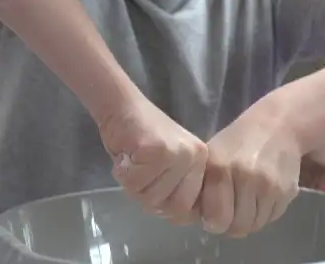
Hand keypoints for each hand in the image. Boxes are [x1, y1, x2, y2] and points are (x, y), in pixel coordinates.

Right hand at [97, 93, 207, 220]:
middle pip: (175, 208)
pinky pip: (134, 183)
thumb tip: (181, 217)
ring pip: (152, 198)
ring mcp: (177, 153)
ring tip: (132, 163)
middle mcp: (194, 157)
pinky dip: (122, 175)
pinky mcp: (157, 150)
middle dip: (150, 199)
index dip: (166, 207)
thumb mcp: (169, 165)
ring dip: (133, 186)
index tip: (152, 187)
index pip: (191, 209)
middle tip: (139, 177)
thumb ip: (178, 188)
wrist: (122, 107)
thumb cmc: (141, 138)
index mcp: (202, 161)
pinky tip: (125, 156)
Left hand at [200, 111, 300, 236]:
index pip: (216, 218)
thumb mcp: (212, 156)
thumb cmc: (237, 142)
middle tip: (230, 211)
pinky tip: (260, 196)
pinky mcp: (287, 191)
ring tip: (244, 202)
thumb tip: (196, 218)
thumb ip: (202, 186)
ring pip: (256, 226)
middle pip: (237, 227)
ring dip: (248, 220)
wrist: (276, 125)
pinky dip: (264, 213)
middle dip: (231, 225)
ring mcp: (268, 185)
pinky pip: (272, 218)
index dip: (213, 221)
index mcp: (219, 168)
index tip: (213, 213)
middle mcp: (245, 177)